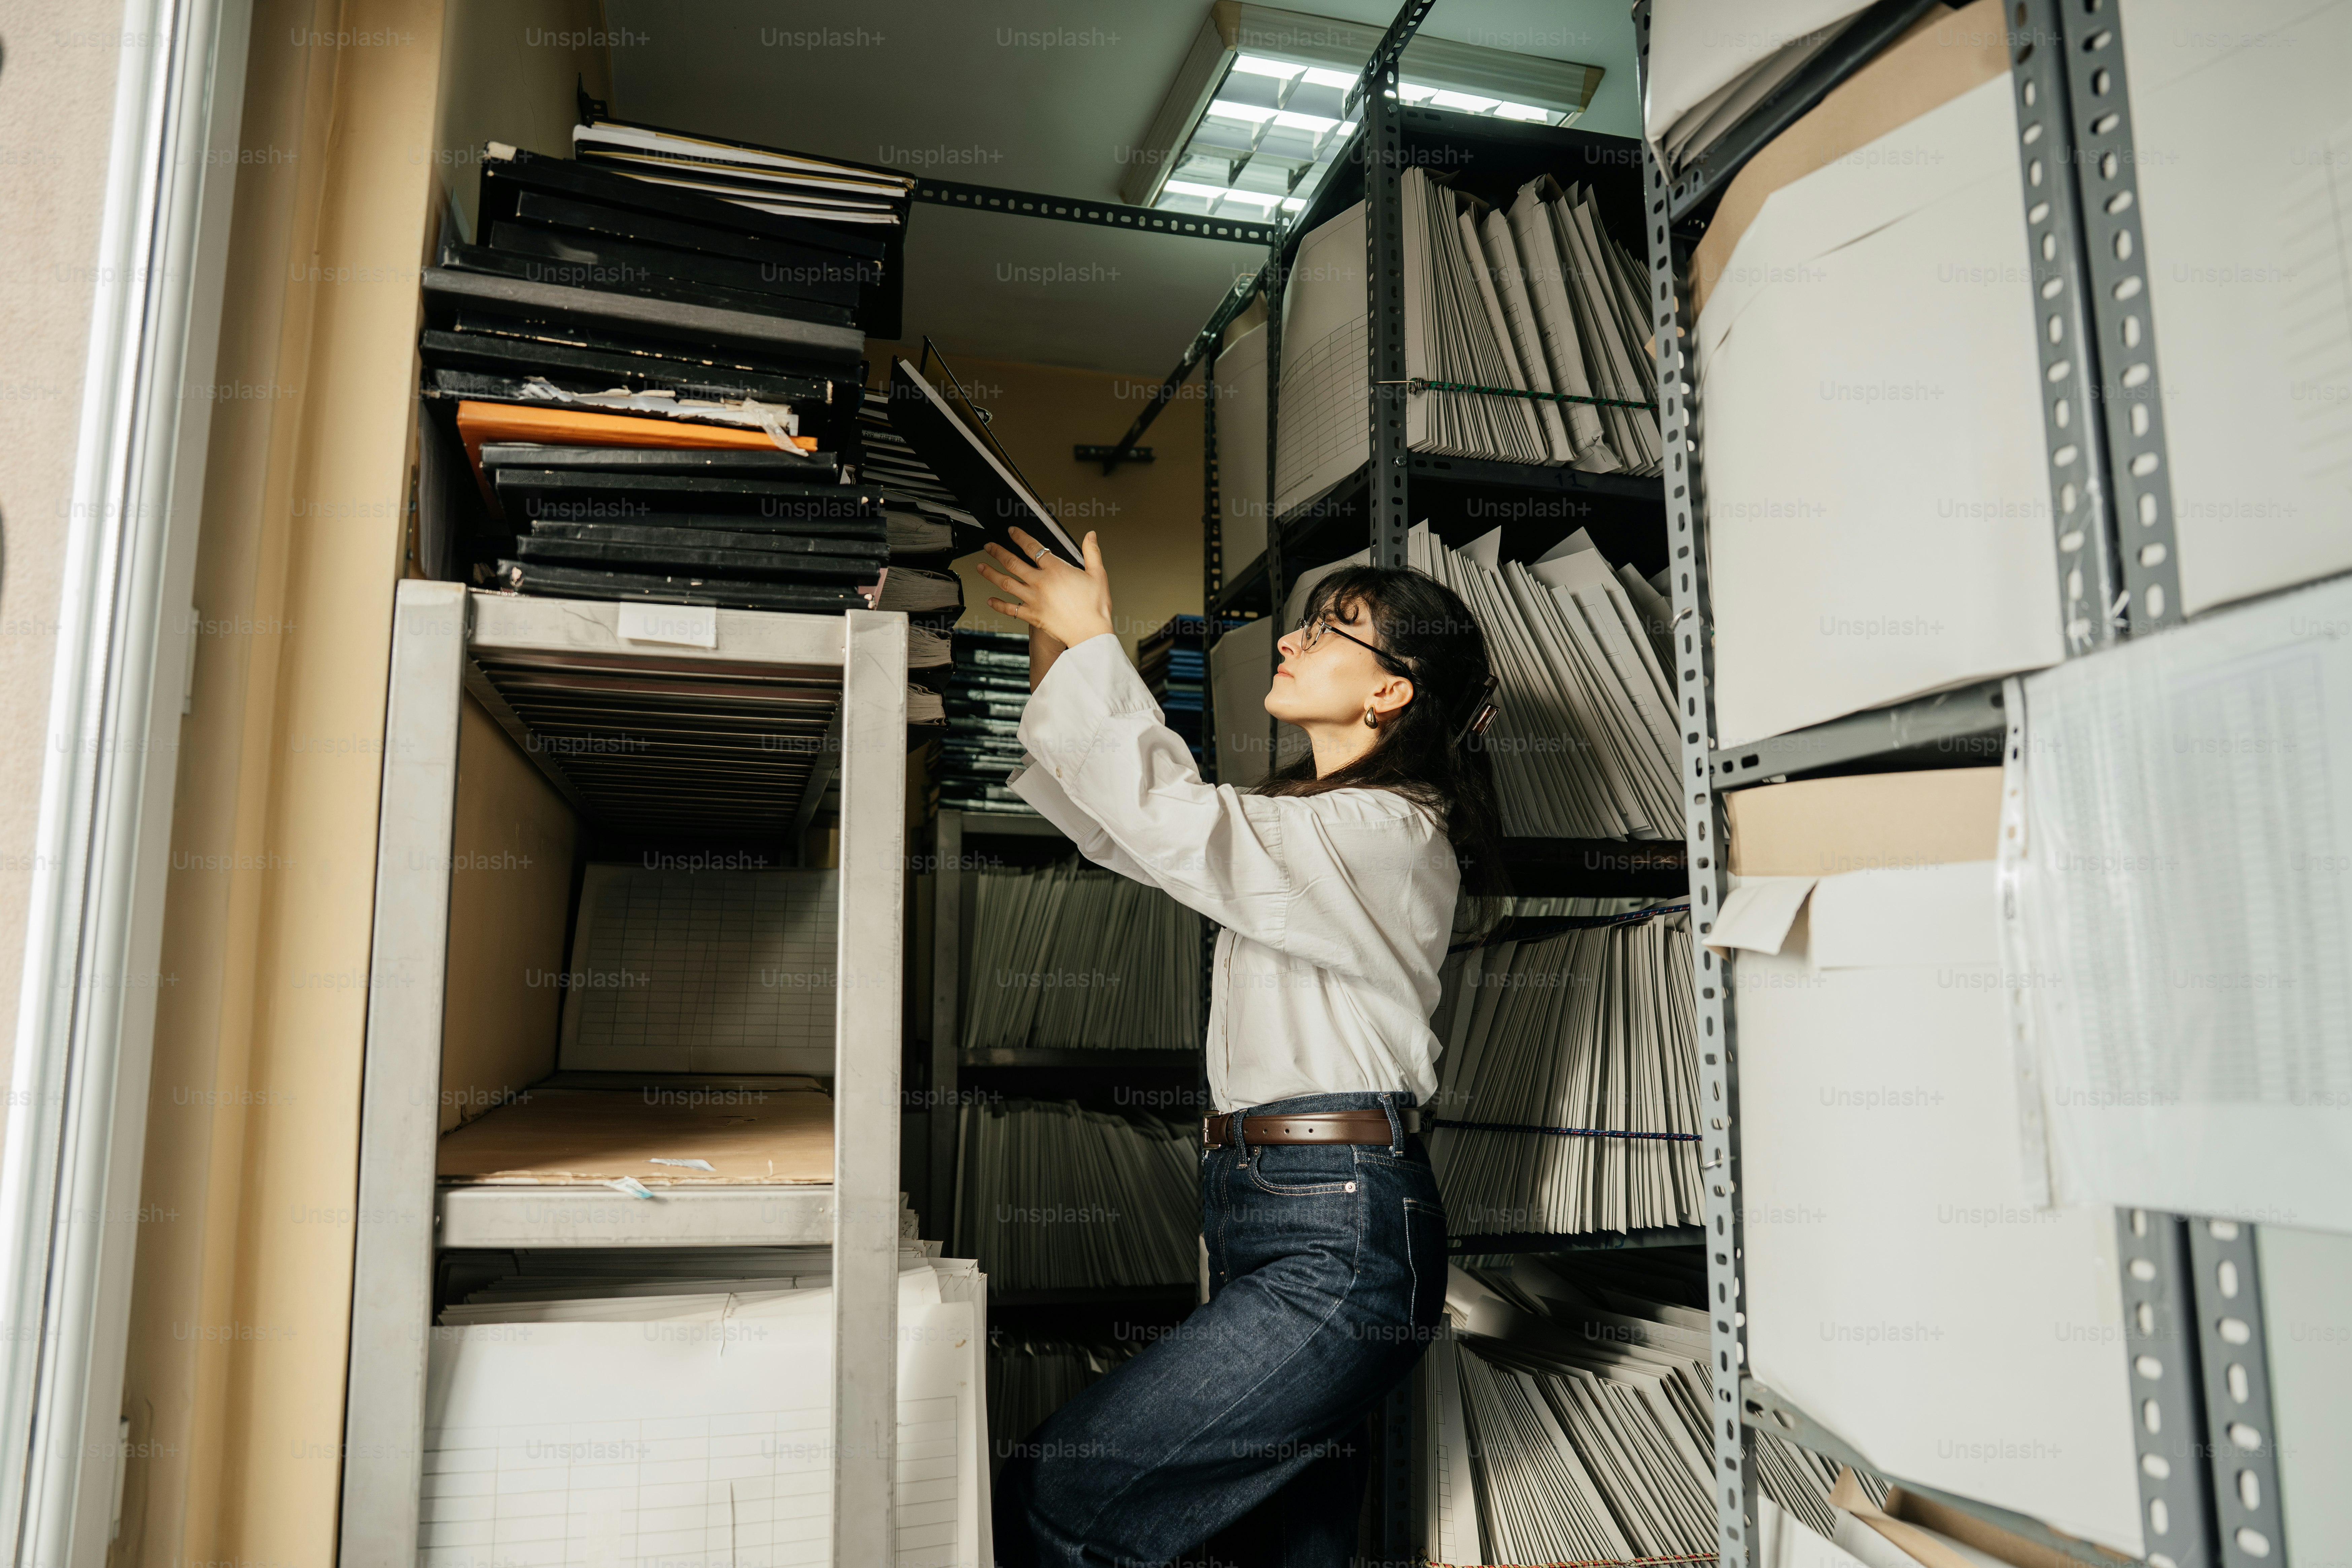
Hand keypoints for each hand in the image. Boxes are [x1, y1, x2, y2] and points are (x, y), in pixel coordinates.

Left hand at [976, 527, 1116, 650]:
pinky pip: (1010, 609)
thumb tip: (1090, 535)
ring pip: (1006, 583)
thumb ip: (1092, 552)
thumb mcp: (1098, 574)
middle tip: (989, 547)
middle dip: (998, 552)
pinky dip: (998, 605)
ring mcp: (1034, 600)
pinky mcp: (1032, 616)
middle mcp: (1040, 583)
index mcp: (1056, 570)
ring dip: (991, 574)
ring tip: (981, 567)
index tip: (1012, 532)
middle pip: (1012, 563)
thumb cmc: (1095, 607)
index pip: (1033, 548)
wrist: (1090, 633)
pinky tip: (990, 600)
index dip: (1020, 537)